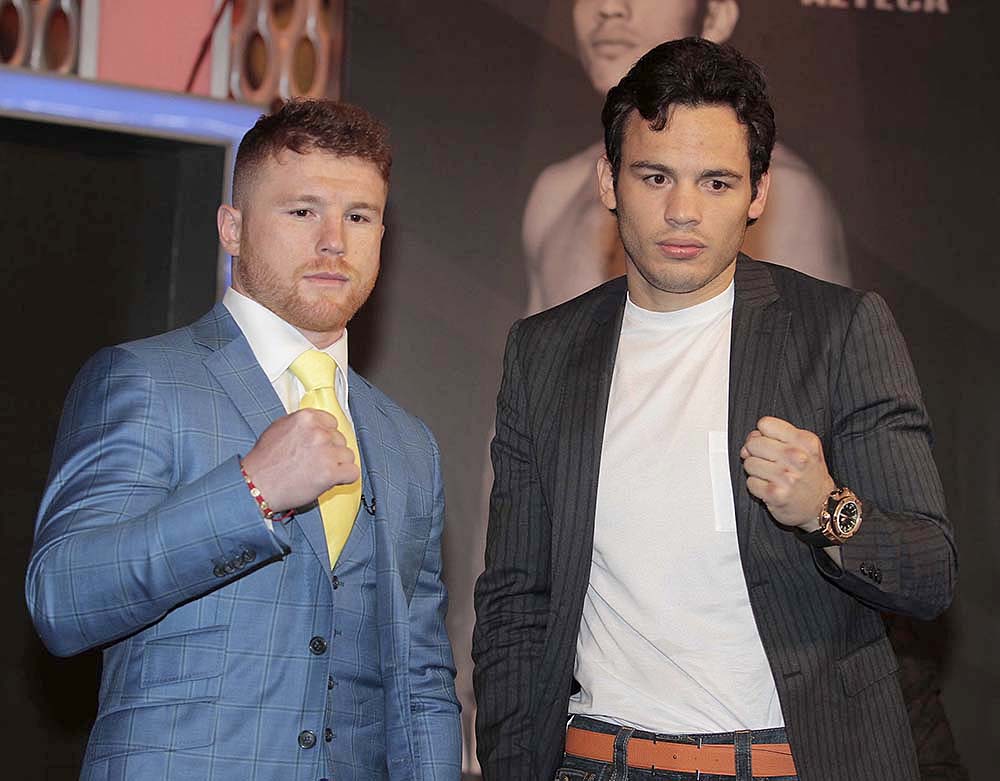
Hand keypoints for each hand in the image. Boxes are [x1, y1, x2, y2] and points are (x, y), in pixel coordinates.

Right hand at [241, 409, 359, 511]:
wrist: (255, 485)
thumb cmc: (264, 461)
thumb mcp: (279, 428)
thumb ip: (302, 424)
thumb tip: (319, 426)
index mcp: (306, 418)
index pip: (332, 423)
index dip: (326, 436)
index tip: (319, 446)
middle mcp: (318, 432)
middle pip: (340, 440)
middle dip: (331, 452)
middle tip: (314, 463)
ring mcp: (326, 452)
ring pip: (348, 456)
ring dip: (338, 465)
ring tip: (318, 473)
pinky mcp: (330, 473)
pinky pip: (353, 473)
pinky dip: (346, 478)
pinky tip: (332, 480)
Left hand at [740, 416, 834, 529]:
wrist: (823, 506)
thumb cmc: (810, 475)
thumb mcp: (803, 448)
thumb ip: (775, 437)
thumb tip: (747, 445)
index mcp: (804, 440)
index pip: (765, 424)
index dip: (763, 434)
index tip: (770, 445)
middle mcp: (796, 457)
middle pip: (753, 443)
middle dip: (756, 453)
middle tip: (770, 463)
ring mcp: (785, 476)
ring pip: (749, 463)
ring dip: (756, 471)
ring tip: (772, 476)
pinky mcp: (775, 494)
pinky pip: (750, 482)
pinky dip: (757, 486)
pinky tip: (770, 487)